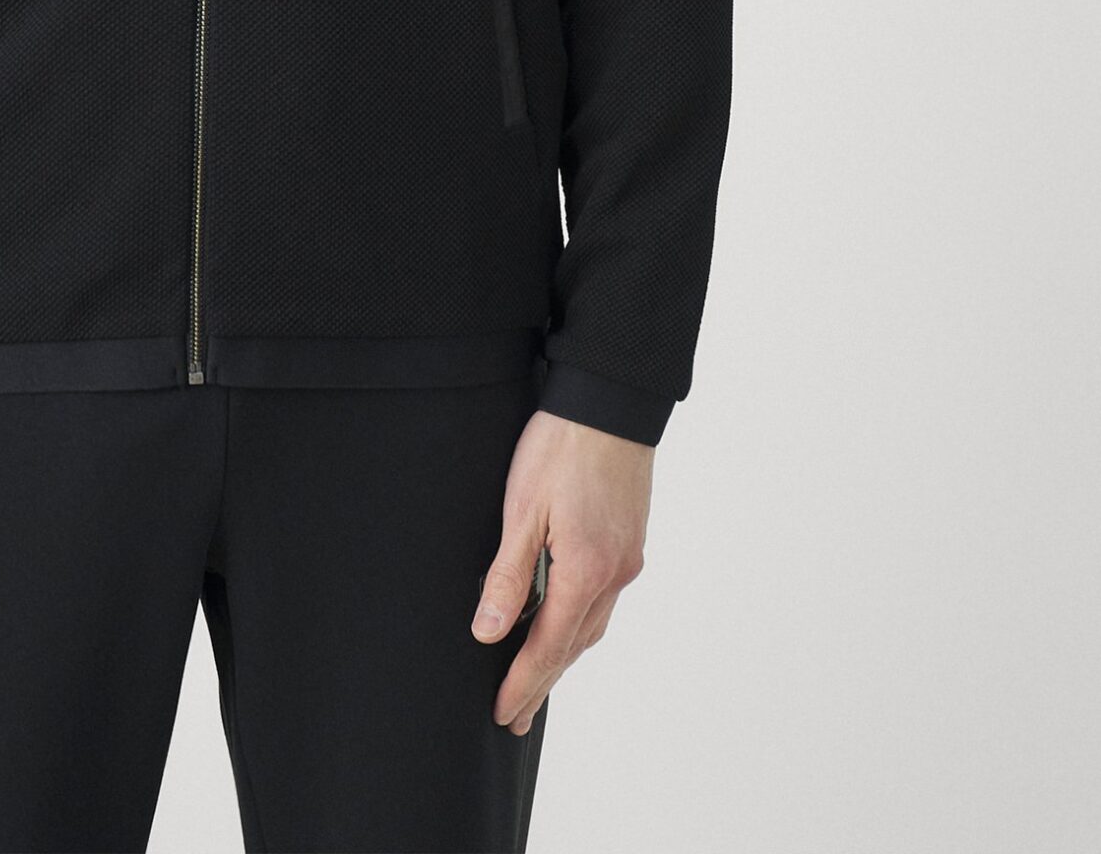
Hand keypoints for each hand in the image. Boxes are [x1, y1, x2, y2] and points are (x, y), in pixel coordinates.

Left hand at [470, 407, 650, 732]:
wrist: (609, 400)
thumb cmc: (561, 446)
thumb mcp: (522, 509)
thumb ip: (508, 574)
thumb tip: (486, 631)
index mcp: (586, 571)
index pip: (548, 646)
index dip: (522, 683)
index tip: (503, 713)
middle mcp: (615, 573)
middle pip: (574, 645)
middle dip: (542, 681)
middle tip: (515, 716)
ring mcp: (627, 557)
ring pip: (592, 623)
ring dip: (562, 654)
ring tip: (536, 678)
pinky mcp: (629, 539)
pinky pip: (603, 599)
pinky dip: (579, 622)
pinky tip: (564, 621)